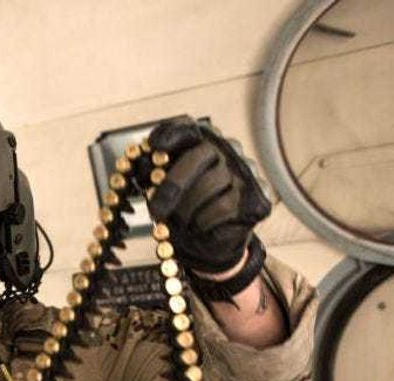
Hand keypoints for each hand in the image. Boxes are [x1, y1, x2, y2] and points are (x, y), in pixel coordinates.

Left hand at [140, 116, 270, 272]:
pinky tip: (200, 226)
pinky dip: (205, 220)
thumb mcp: (163, 190)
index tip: (154, 146)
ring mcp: (243, 171)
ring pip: (211, 183)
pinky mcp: (254, 196)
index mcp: (200, 142)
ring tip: (181, 222)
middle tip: (156, 210)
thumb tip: (139, 166)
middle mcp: (225, 150)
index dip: (171, 134)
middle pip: (201, 154)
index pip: (187, 128)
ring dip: (188, 209)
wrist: (209, 240)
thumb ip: (153, 174)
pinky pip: (224, 206)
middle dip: (174, 184)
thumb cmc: (184, 208)